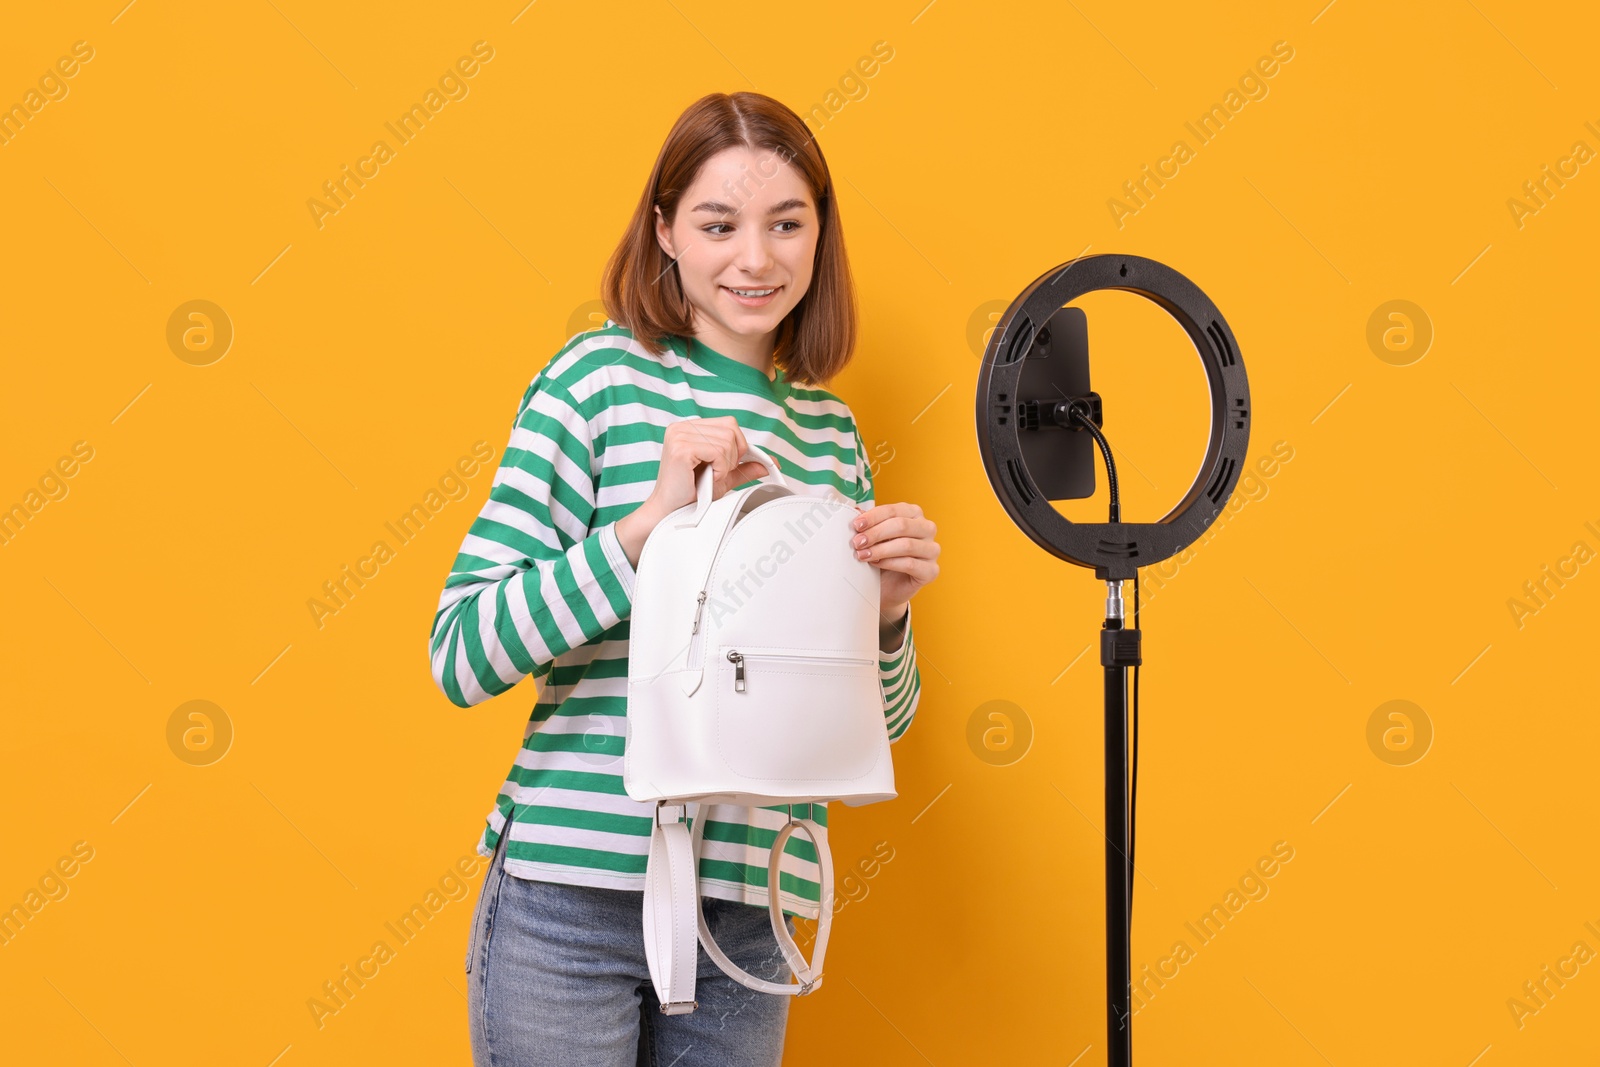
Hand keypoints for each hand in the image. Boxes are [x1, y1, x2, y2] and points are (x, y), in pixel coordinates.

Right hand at [615, 416, 769, 566]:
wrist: (670, 512)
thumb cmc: (691, 494)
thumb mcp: (723, 476)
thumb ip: (743, 467)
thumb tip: (769, 462)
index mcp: (690, 427)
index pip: (729, 423)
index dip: (739, 445)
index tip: (734, 464)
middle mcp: (682, 427)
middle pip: (731, 429)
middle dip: (733, 456)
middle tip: (718, 473)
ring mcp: (679, 435)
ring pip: (727, 441)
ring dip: (725, 465)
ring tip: (710, 477)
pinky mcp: (681, 448)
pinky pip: (717, 451)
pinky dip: (719, 469)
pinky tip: (707, 478)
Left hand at [849, 501, 938, 637]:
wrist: (886, 586)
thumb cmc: (881, 556)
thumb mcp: (872, 537)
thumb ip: (867, 523)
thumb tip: (855, 511)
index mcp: (914, 514)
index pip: (894, 510)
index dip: (873, 517)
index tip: (856, 525)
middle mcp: (927, 528)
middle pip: (901, 525)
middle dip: (875, 533)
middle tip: (857, 542)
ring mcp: (932, 550)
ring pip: (906, 545)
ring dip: (880, 550)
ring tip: (862, 555)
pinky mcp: (931, 570)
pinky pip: (910, 564)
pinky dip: (889, 563)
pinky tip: (875, 564)